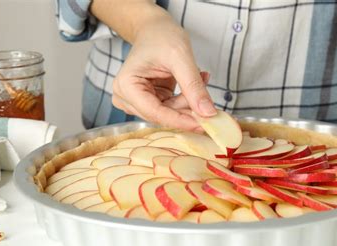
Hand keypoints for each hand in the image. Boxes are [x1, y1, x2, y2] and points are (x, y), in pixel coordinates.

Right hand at [111, 8, 215, 130]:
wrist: (155, 29)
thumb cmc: (161, 36)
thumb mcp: (180, 57)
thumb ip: (193, 86)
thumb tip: (208, 113)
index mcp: (126, 86)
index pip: (155, 113)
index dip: (181, 120)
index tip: (205, 125)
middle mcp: (126, 97)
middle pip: (163, 115)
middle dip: (188, 107)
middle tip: (210, 97)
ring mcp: (137, 101)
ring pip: (171, 113)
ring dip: (189, 99)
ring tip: (201, 76)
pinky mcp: (150, 101)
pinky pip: (173, 108)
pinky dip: (187, 97)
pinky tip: (196, 80)